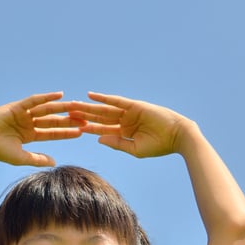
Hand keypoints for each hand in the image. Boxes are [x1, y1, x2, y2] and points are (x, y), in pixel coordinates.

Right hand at [0, 92, 84, 166]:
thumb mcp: (20, 157)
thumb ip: (37, 159)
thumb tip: (54, 162)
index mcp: (29, 135)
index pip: (52, 133)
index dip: (66, 132)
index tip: (82, 132)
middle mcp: (28, 123)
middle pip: (53, 120)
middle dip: (69, 119)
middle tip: (86, 117)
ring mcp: (23, 113)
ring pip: (46, 109)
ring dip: (62, 107)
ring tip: (77, 105)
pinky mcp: (17, 106)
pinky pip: (34, 100)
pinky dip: (46, 97)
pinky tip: (60, 95)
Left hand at [69, 92, 196, 157]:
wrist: (177, 136)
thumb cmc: (159, 146)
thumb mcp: (135, 148)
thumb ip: (117, 143)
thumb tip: (98, 139)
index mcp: (123, 133)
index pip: (101, 129)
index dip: (87, 128)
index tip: (72, 127)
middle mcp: (123, 121)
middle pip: (99, 117)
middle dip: (83, 115)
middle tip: (67, 112)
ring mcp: (128, 112)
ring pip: (104, 108)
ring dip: (89, 106)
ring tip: (73, 104)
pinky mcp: (134, 105)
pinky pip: (116, 100)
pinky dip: (104, 98)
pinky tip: (91, 95)